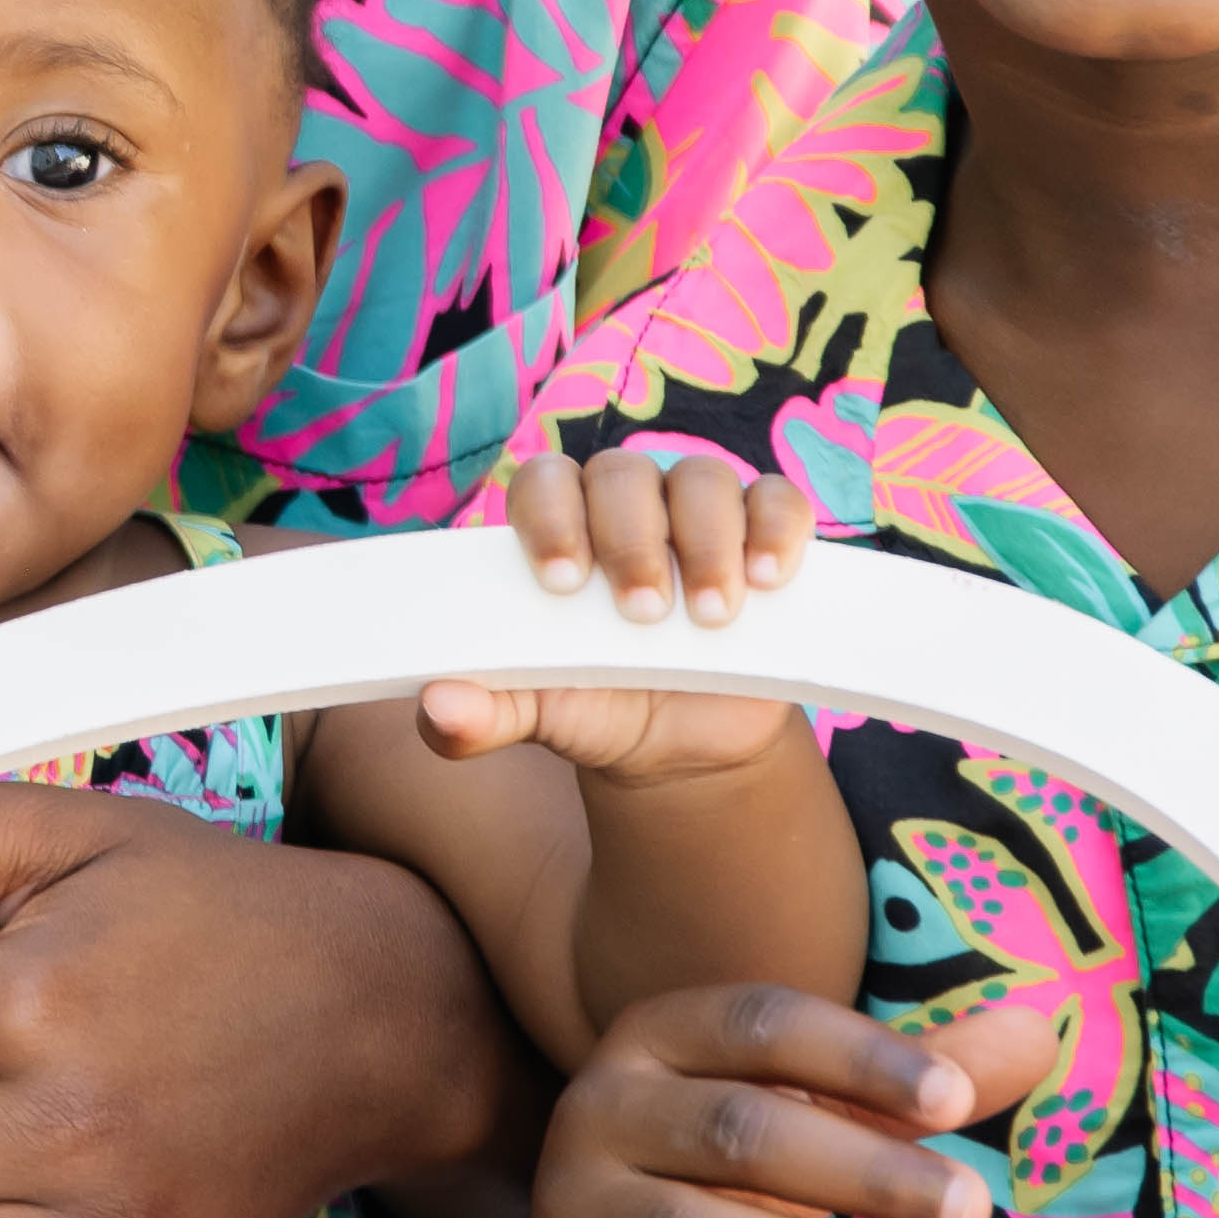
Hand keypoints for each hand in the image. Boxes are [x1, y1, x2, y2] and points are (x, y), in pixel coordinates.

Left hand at [415, 441, 825, 790]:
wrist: (678, 741)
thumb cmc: (591, 703)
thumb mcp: (536, 715)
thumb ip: (478, 716)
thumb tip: (439, 710)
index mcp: (558, 525)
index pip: (544, 483)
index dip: (551, 518)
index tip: (561, 582)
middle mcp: (626, 504)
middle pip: (624, 476)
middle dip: (633, 541)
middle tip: (643, 615)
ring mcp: (699, 513)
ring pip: (704, 480)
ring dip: (709, 543)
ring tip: (711, 617)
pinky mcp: (765, 533)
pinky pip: (779, 501)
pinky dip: (777, 530)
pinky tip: (768, 580)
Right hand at [519, 985, 1050, 1217]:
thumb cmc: (742, 1164)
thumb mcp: (822, 1109)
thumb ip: (921, 1079)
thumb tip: (1038, 1033)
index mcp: (663, 1034)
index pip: (764, 1025)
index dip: (860, 1059)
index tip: (958, 1101)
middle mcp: (601, 1107)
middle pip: (737, 1132)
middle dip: (863, 1171)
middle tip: (970, 1211)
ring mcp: (571, 1207)